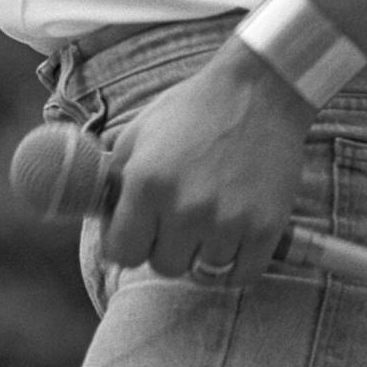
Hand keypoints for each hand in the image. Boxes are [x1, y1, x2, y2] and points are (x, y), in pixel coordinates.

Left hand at [100, 37, 313, 287]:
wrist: (259, 90)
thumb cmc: (194, 108)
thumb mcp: (141, 130)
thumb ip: (117, 177)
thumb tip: (102, 216)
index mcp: (147, 182)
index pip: (121, 253)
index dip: (126, 241)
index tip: (137, 230)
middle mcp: (185, 208)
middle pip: (163, 266)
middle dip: (164, 244)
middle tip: (178, 216)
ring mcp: (227, 222)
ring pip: (202, 271)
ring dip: (202, 249)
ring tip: (209, 213)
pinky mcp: (264, 229)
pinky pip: (240, 276)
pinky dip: (235, 262)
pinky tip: (232, 231)